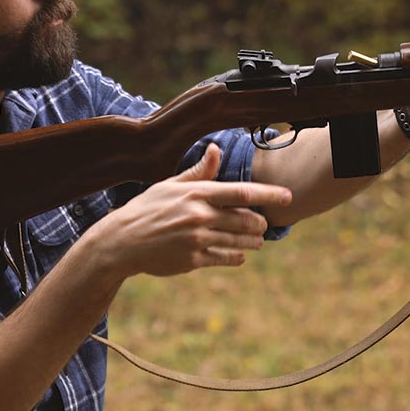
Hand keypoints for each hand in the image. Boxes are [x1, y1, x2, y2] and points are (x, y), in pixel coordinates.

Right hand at [83, 145, 292, 277]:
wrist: (121, 241)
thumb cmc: (148, 208)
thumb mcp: (170, 185)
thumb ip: (199, 172)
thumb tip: (216, 150)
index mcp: (196, 194)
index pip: (242, 193)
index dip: (269, 194)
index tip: (288, 196)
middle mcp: (199, 216)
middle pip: (246, 220)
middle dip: (260, 223)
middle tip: (264, 224)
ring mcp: (197, 240)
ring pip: (239, 241)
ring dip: (253, 241)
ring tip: (257, 240)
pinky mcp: (193, 260)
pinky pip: (224, 257)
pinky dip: (236, 256)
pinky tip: (240, 255)